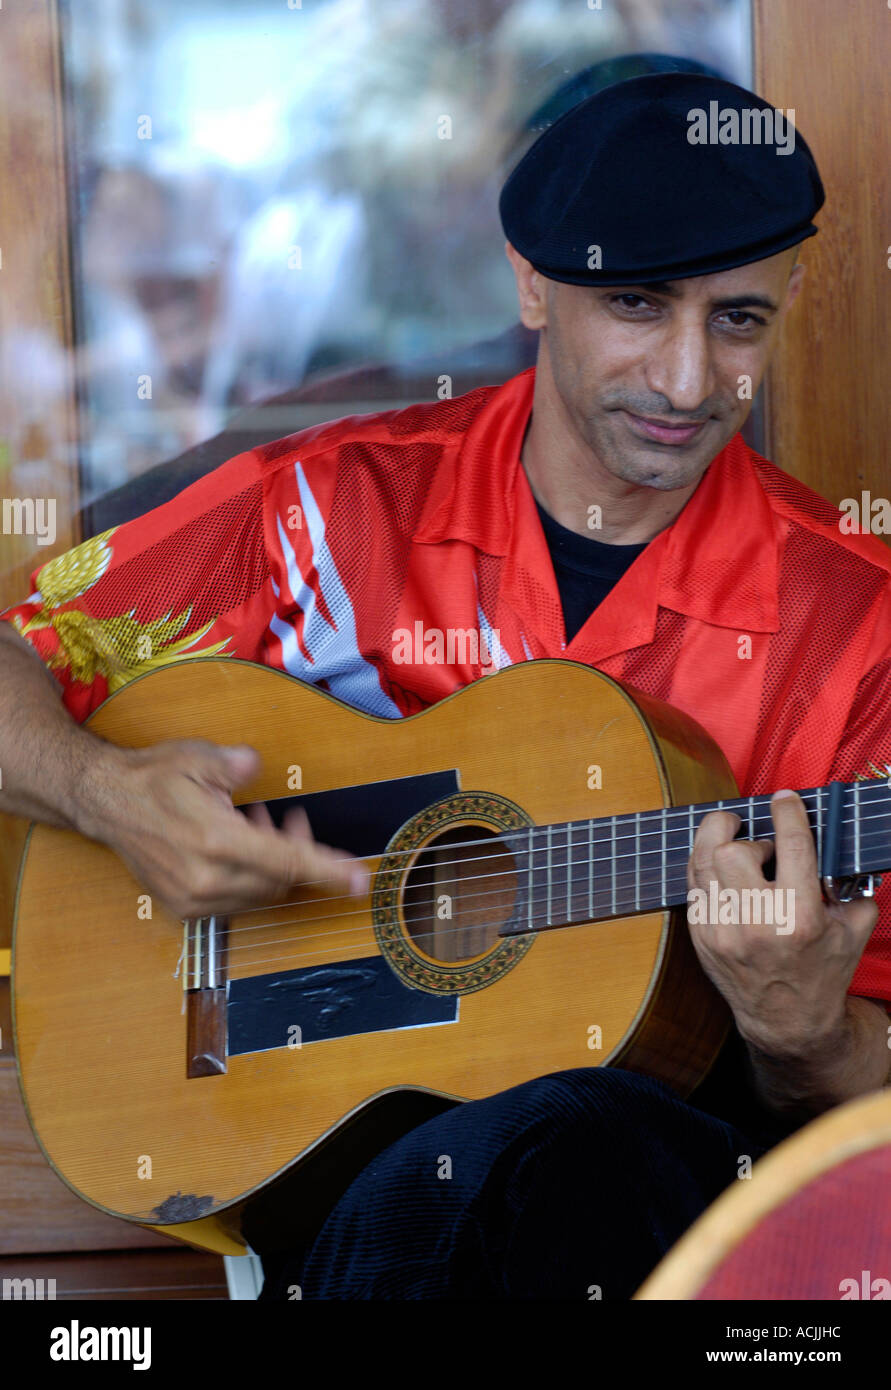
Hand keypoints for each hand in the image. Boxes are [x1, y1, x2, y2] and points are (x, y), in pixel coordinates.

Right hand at [78, 738, 367, 918]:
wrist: (107, 803)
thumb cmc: (154, 778)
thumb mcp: (199, 757)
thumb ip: (237, 764)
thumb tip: (256, 765)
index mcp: (217, 840)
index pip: (288, 862)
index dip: (329, 871)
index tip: (360, 881)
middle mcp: (207, 877)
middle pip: (280, 879)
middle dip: (297, 851)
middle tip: (291, 817)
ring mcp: (194, 898)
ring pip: (261, 893)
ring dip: (271, 864)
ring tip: (255, 824)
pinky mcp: (184, 908)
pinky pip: (237, 901)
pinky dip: (248, 877)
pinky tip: (236, 846)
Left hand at [685, 789, 878, 1057]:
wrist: (787, 1020)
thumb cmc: (823, 971)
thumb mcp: (853, 928)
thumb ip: (851, 884)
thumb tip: (839, 842)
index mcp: (798, 916)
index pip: (790, 844)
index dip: (787, 812)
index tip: (784, 798)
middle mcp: (756, 921)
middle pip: (732, 849)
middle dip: (743, 833)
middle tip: (759, 842)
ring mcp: (722, 929)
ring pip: (703, 860)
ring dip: (718, 842)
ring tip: (735, 843)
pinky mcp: (701, 935)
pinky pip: (693, 883)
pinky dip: (707, 869)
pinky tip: (723, 871)